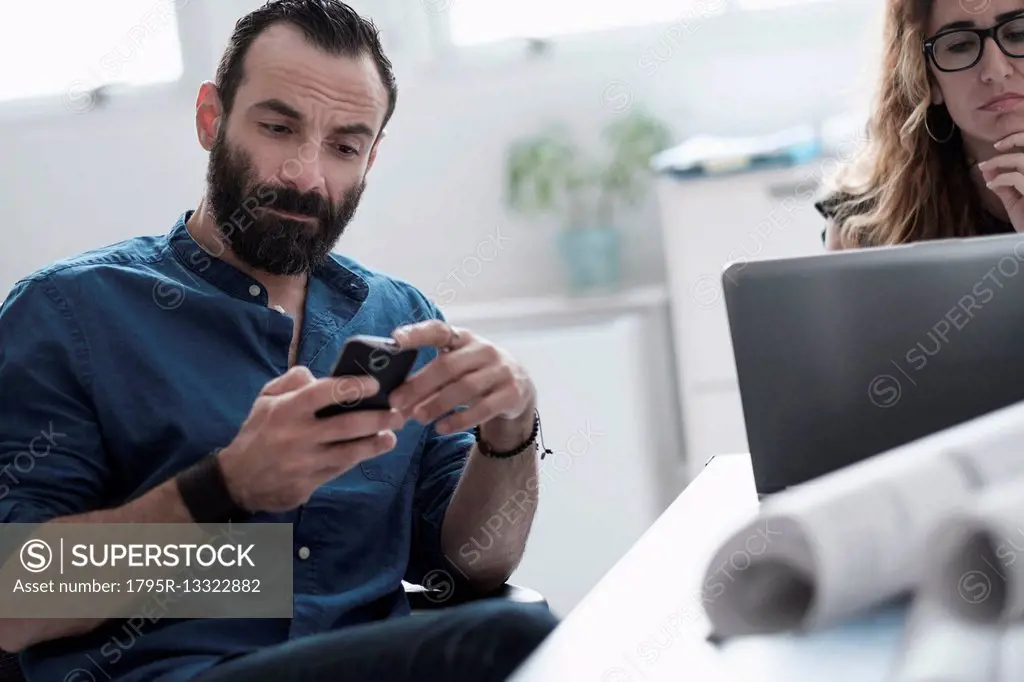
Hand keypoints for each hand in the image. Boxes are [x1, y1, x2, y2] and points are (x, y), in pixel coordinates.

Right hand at [217, 366, 404, 512]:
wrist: (237, 480)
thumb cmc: (258, 433)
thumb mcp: (265, 400)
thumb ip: (291, 381)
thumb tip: (316, 373)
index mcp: (286, 410)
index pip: (323, 393)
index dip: (352, 387)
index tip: (375, 384)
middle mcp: (297, 436)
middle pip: (345, 426)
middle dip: (376, 419)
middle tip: (397, 413)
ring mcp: (303, 463)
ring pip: (347, 453)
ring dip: (374, 444)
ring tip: (391, 436)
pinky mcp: (308, 484)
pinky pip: (339, 469)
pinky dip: (358, 459)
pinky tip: (373, 450)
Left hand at [388, 321, 535, 439]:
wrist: (518, 389)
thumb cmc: (474, 375)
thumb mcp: (455, 369)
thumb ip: (427, 380)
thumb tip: (395, 401)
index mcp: (463, 338)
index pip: (439, 331)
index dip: (417, 334)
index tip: (395, 339)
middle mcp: (483, 350)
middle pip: (447, 366)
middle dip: (419, 385)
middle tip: (396, 401)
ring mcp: (500, 371)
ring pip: (464, 388)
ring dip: (437, 404)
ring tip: (418, 418)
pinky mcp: (512, 393)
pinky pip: (483, 408)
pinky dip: (460, 420)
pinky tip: (441, 428)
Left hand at [978, 132, 1023, 230]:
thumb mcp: (1015, 202)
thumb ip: (1004, 185)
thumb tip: (988, 170)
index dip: (1019, 139)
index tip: (999, 146)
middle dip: (1013, 141)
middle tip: (994, 148)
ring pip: (1023, 160)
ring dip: (1000, 161)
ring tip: (985, 168)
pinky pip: (1016, 178)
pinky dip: (1000, 179)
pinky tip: (992, 186)